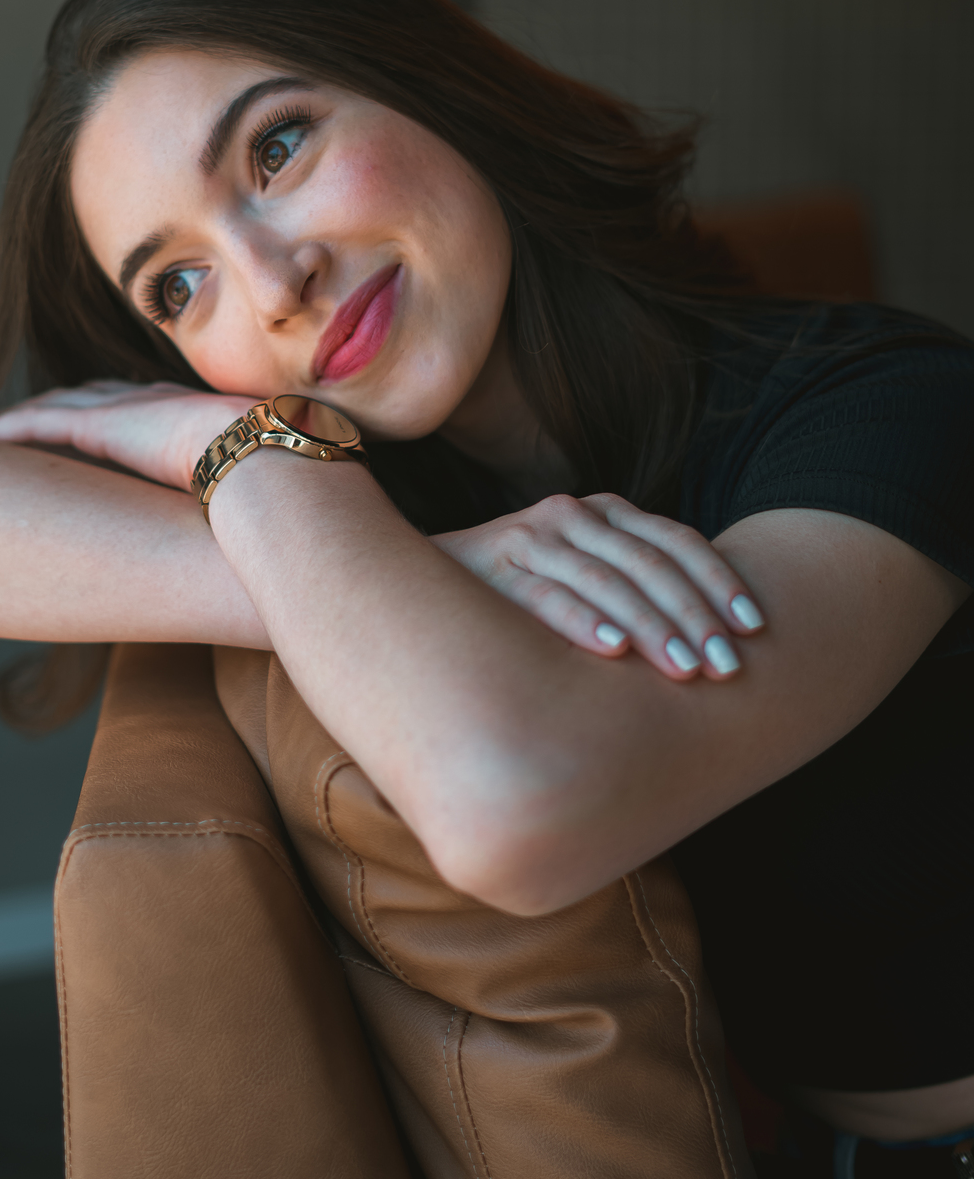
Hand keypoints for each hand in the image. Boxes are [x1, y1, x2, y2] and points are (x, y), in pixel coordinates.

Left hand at [0, 380, 257, 492]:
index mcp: (190, 415)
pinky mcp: (103, 426)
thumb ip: (247, 506)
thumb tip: (262, 543)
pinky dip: (1, 427)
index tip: (85, 425)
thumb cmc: (277, 486)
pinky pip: (37, 423)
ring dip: (18, 419)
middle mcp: (155, 402)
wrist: (270, 462)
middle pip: (89, 398)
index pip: (136, 408)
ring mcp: (128, 410)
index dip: (105, 413)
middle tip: (23, 425)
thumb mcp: (260, 493)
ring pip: (55, 406)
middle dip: (55, 408)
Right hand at [433, 492, 764, 681]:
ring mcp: (533, 536)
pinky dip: (583, 620)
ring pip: (607, 578)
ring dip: (651, 624)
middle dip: (695, 615)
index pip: (676, 541)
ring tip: (686, 668)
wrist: (424, 585)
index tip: (755, 629)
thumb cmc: (525, 594)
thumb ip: (636, 591)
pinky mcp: (497, 565)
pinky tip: (614, 650)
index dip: (719, 582)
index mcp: (607, 513)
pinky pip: (547, 593)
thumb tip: (717, 644)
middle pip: (650, 562)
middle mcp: (574, 514)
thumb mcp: (587, 578)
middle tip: (729, 667)